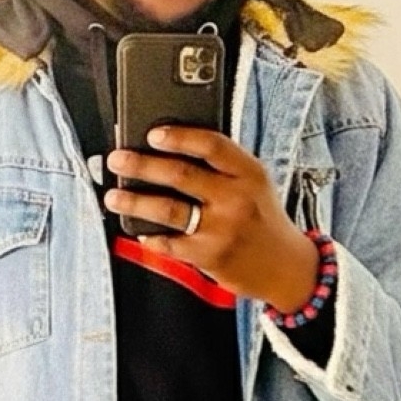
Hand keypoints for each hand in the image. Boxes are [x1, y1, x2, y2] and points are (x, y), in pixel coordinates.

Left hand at [105, 126, 319, 313]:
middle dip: (142, 165)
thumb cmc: (263, 220)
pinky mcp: (210, 256)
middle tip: (118, 160)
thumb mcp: (255, 184)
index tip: (152, 134)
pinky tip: (140, 231)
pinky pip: (170, 243)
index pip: (211, 145)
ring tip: (114, 196)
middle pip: (180, 174)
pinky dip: (151, 236)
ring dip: (134, 202)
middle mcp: (236, 198)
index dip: (178, 137)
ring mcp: (222, 228)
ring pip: (168, 209)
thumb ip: (223, 167)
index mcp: (249, 172)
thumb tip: (171, 150)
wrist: (287, 267)